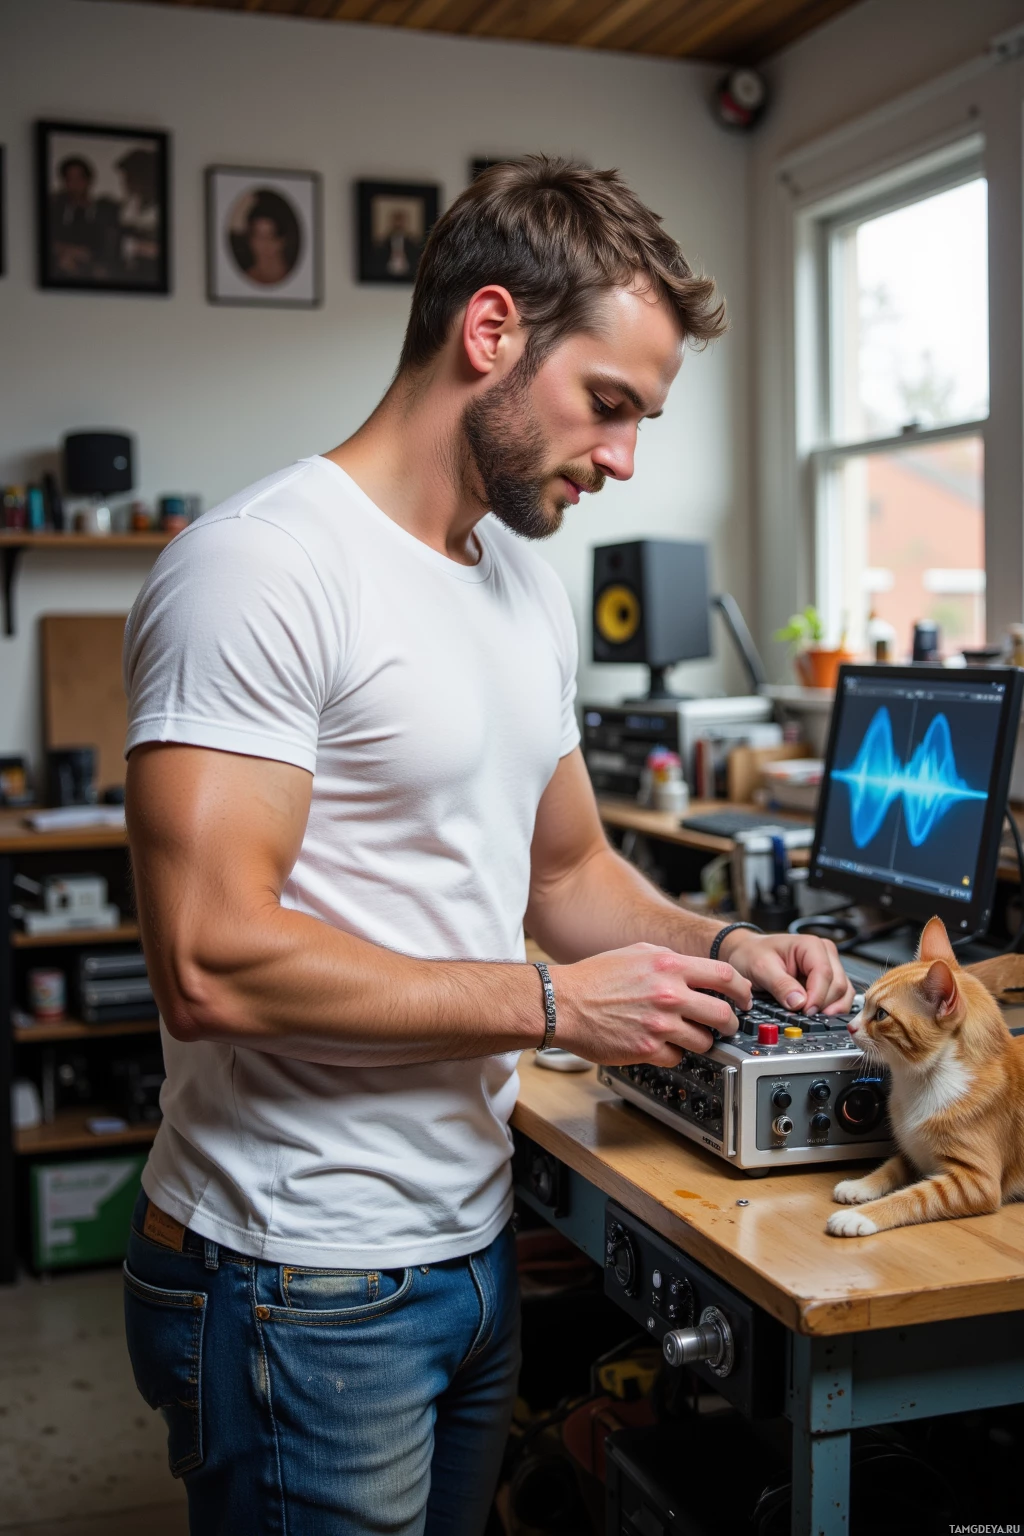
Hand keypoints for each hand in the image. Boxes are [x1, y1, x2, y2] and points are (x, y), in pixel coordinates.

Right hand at [551, 943, 751, 1066]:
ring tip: (688, 1035)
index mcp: (670, 966)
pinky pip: (677, 1057)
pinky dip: (673, 1053)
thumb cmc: (595, 977)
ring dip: (701, 1040)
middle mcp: (669, 994)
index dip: (742, 990)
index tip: (744, 998)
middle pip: (723, 1014)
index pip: (726, 976)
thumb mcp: (638, 953)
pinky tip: (661, 1044)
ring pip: (704, 1041)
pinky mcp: (648, 1050)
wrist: (564, 1003)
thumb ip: (672, 960)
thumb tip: (700, 971)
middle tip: (726, 1025)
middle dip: (730, 1023)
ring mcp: (660, 1025)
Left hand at [718, 929, 853, 1015]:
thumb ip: (780, 985)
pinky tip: (817, 1014)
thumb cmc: (753, 954)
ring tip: (812, 1016)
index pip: (824, 973)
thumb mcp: (761, 968)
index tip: (805, 1011)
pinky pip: (839, 997)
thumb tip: (798, 1003)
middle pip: (838, 984)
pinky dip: (831, 1008)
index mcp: (811, 945)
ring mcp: (829, 966)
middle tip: (805, 1016)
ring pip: (843, 992)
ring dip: (831, 1008)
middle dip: (824, 1004)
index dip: (817, 996)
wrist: (747, 952)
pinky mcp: (827, 980)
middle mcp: (825, 953)